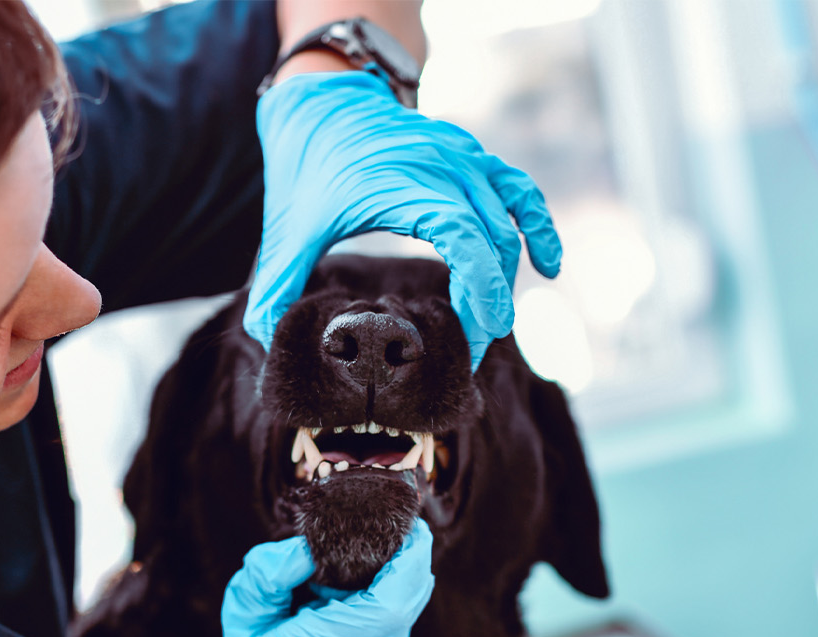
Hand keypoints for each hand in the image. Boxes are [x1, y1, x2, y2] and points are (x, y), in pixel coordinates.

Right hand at [173, 519, 434, 636]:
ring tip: (331, 616)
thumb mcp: (241, 625)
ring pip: (400, 629)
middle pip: (405, 606)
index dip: (410, 557)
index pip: (395, 597)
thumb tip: (306, 548)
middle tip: (358, 560)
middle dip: (390, 574)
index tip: (408, 529)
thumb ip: (268, 575)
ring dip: (377, 610)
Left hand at [243, 71, 562, 367]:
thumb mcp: (286, 228)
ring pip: (509, 224)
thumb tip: (269, 341)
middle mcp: (445, 166)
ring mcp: (465, 157)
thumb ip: (275, 286)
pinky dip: (537, 228)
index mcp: (403, 184)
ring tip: (488, 326)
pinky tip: (548, 265)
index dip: (478, 292)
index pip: (463, 239)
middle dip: (488, 305)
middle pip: (493, 242)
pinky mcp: (474, 157)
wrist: (324, 100)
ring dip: (506, 277)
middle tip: (467, 354)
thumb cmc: (307, 167)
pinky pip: (520, 193)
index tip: (475, 339)